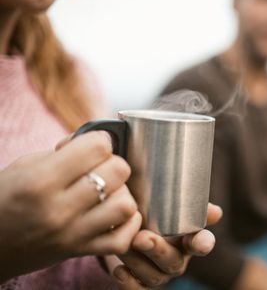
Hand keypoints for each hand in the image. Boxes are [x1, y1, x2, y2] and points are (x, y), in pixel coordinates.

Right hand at [0, 132, 140, 282]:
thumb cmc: (5, 199)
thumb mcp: (24, 166)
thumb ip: (64, 150)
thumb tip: (100, 139)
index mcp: (39, 181)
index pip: (97, 148)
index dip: (100, 140)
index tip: (96, 143)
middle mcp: (57, 209)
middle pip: (117, 172)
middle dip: (113, 162)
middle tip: (102, 167)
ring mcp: (71, 234)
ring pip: (125, 205)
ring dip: (122, 193)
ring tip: (108, 192)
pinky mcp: (80, 252)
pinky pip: (123, 239)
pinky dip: (128, 224)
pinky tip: (115, 214)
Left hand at [106, 203, 222, 288]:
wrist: (119, 222)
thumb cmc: (145, 207)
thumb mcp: (161, 199)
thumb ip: (182, 199)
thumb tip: (215, 212)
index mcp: (188, 236)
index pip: (202, 242)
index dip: (203, 244)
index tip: (199, 242)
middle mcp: (177, 258)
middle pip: (174, 262)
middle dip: (158, 251)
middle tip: (142, 238)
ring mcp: (158, 273)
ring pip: (154, 276)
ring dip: (137, 262)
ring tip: (122, 246)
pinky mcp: (139, 284)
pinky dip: (128, 283)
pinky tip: (119, 270)